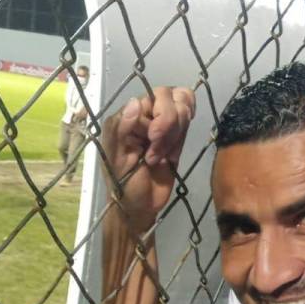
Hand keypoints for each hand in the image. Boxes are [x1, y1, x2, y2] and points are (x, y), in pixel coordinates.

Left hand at [101, 86, 194, 235]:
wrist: (140, 208)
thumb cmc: (122, 185)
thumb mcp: (117, 158)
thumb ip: (122, 129)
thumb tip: (135, 102)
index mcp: (126, 116)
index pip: (153, 96)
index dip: (161, 116)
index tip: (153, 140)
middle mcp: (144, 115)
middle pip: (172, 96)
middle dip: (170, 125)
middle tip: (156, 153)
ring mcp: (161, 123)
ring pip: (183, 106)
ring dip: (176, 135)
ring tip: (160, 158)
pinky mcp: (175, 136)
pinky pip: (188, 121)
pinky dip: (182, 138)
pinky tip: (171, 157)